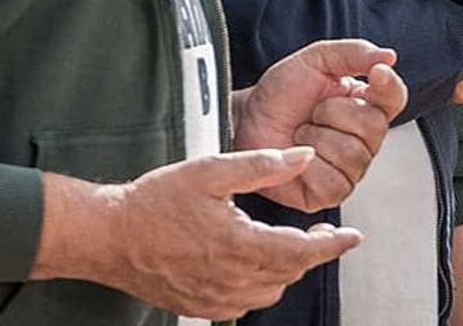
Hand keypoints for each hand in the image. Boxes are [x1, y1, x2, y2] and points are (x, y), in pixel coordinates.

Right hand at [76, 149, 365, 318]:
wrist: (108, 236)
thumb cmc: (154, 202)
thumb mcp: (211, 170)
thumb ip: (263, 164)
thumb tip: (304, 156)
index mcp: (240, 244)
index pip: (303, 251)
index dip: (334, 244)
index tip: (354, 236)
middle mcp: (232, 279)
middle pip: (291, 272)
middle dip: (313, 252)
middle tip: (323, 233)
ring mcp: (216, 298)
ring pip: (271, 290)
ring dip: (287, 269)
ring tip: (290, 246)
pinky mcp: (200, 306)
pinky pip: (245, 303)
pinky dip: (260, 285)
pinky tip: (255, 266)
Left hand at [232, 40, 408, 211]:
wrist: (245, 121)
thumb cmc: (279, 94)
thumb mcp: (315, 60)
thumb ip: (354, 53)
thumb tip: (388, 57)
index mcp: (365, 105)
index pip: (395, 98)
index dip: (388, 87)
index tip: (375, 74)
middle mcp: (363, 140)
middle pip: (374, 127)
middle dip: (335, 112)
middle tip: (313, 111)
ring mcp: (349, 169)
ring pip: (353, 155)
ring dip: (317, 138)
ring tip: (302, 133)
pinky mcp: (329, 193)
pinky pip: (334, 181)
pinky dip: (309, 165)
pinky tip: (299, 156)